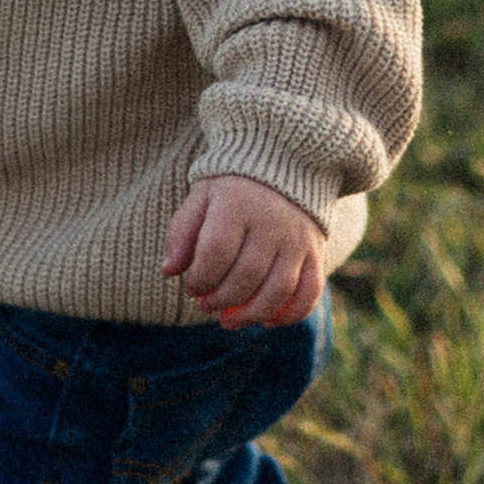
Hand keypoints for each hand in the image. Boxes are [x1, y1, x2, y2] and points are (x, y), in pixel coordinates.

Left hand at [159, 175, 326, 329]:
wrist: (286, 162)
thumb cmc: (233, 186)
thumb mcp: (202, 197)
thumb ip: (182, 231)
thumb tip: (169, 271)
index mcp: (238, 205)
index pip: (216, 252)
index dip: (199, 278)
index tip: (190, 286)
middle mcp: (272, 222)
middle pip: (247, 276)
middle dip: (220, 299)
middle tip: (205, 304)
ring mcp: (297, 239)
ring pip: (278, 290)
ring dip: (250, 314)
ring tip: (228, 321)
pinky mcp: (315, 251)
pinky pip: (310, 291)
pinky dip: (291, 314)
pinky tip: (268, 321)